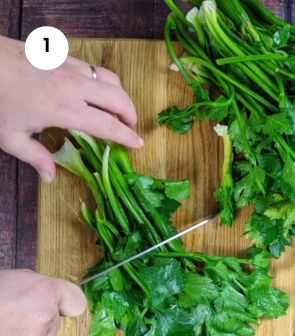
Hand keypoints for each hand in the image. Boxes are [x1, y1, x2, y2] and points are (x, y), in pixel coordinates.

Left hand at [0, 35, 142, 181]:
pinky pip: (94, 68)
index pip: (108, 125)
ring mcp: (69, 67)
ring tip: (116, 109)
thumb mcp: (11, 136)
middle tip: (131, 127)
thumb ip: (36, 157)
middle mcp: (74, 86)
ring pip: (109, 79)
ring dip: (119, 95)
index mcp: (65, 109)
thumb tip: (50, 178)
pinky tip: (94, 91)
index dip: (126, 136)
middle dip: (131, 113)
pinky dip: (102, 82)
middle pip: (118, 98)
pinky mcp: (62, 55)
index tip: (137, 144)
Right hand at [0, 269, 85, 335]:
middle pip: (51, 325)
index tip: (55, 306)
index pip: (76, 302)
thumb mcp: (7, 279)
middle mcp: (43, 319)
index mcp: (42, 292)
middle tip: (5, 314)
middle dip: (34, 322)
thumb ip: (29, 291)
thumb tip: (38, 299)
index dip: (64, 304)